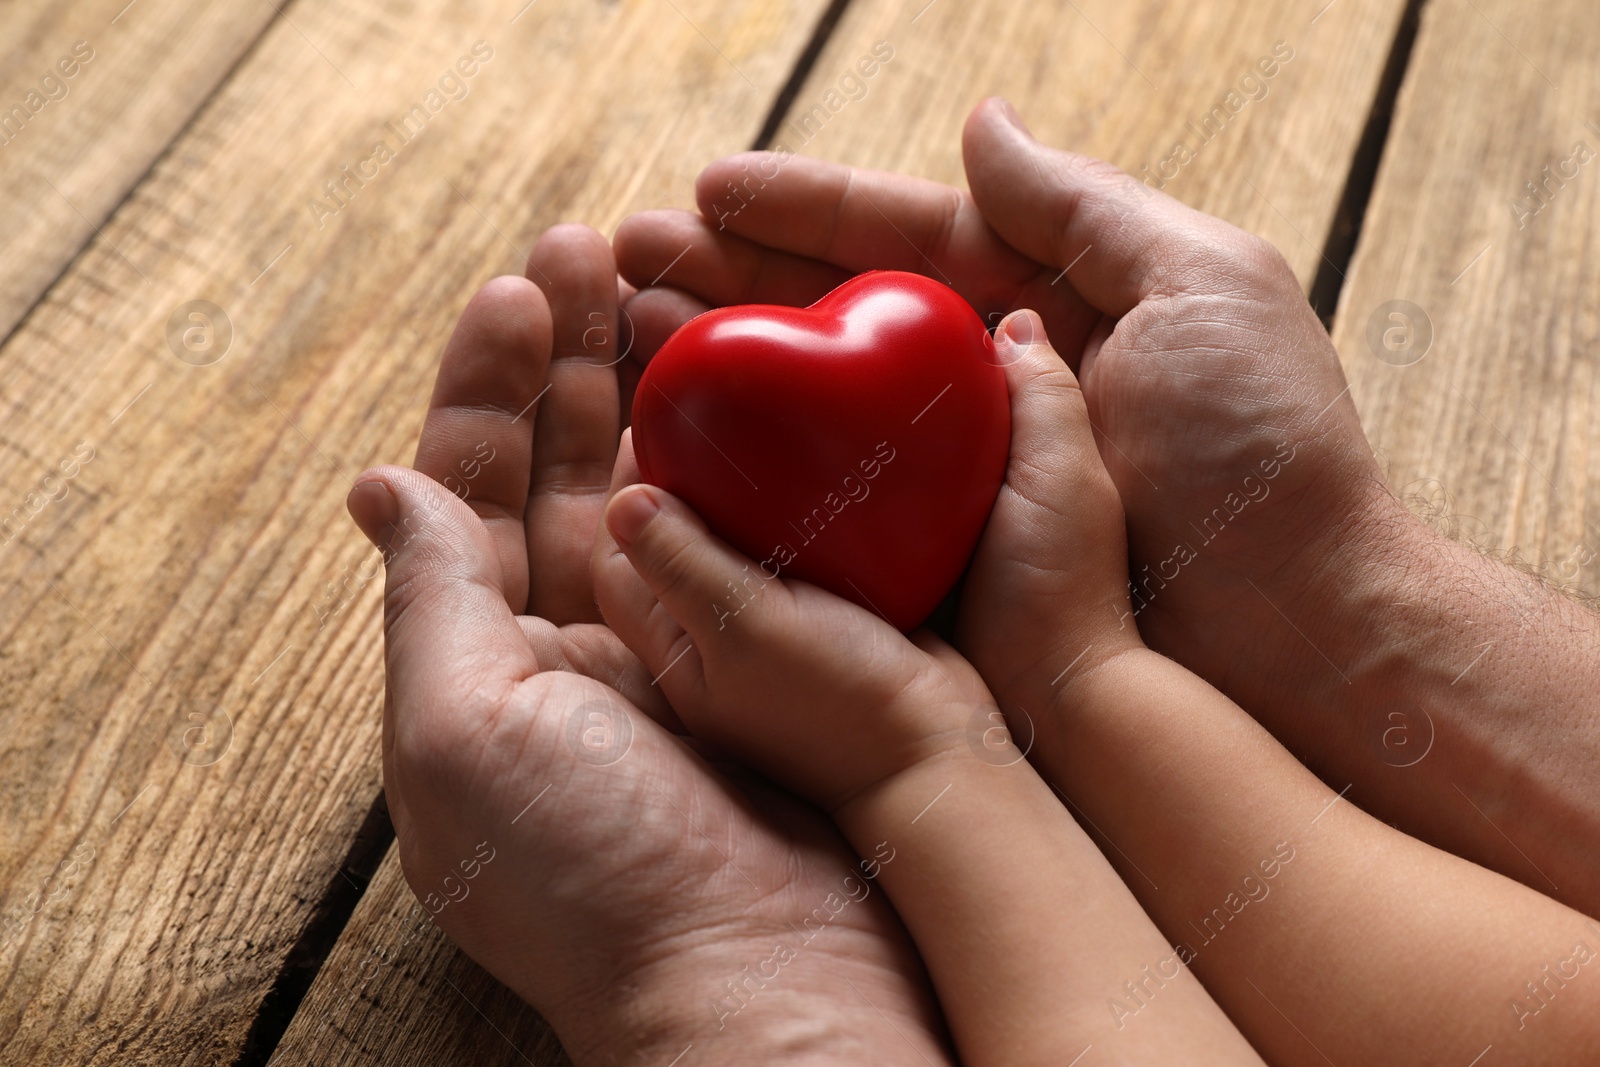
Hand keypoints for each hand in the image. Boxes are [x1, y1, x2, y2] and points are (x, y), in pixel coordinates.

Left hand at [346, 227, 950, 1065]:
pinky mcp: (772, 654)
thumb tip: (378, 483)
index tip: (521, 287)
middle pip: (563, 468)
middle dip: (571, 357)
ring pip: (655, 485)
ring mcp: (681, 646)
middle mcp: (579, 648)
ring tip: (660, 282)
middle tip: (594, 244)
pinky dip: (737, 453)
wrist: (762, 983)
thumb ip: (429, 599)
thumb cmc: (595, 878)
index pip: (473, 492)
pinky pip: (744, 530)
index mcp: (489, 666)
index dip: (487, 384)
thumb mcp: (463, 734)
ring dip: (650, 384)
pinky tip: (741, 384)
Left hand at [590, 434, 992, 811]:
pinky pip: (792, 558)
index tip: (650, 424)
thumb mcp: (747, 629)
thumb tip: (623, 498)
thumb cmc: (836, 705)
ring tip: (755, 428)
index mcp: (678, 651)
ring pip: (734, 548)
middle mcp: (714, 644)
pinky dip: (794, 516)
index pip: (621, 558)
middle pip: (671, 546)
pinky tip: (820, 472)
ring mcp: (771, 637)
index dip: (625, 489)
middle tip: (701, 413)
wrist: (934, 759)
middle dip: (675, 481)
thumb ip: (685, 565)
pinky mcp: (825, 625)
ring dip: (736, 495)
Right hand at [614, 99, 1599, 911]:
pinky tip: (681, 445)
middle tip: (621, 256)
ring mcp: (954, 475)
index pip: (900, 236)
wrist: (1291, 632)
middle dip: (727, 276)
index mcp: (1047, 303)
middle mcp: (985, 383)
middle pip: (831, 313)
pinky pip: (829, 503)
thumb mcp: (1200, 283)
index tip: (703, 187)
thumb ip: (1081, 204)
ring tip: (624, 329)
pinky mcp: (937, 558)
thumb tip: (981, 119)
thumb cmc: (1263, 453)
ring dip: (719, 363)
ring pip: (812, 405)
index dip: (801, 208)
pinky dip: (753, 471)